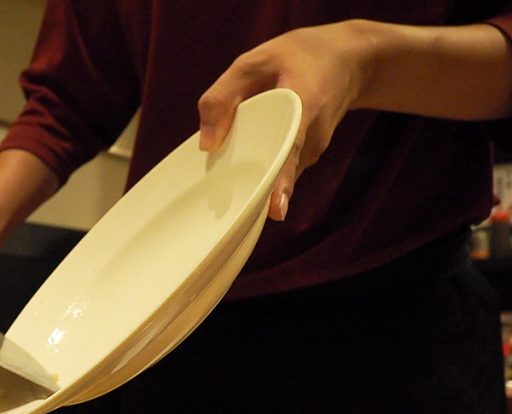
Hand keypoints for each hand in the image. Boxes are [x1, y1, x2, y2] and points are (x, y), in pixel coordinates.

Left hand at [197, 21, 366, 220]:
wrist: (345, 60)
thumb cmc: (295, 58)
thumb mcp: (254, 62)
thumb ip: (223, 96)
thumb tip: (206, 144)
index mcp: (305, 103)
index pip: (292, 146)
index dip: (282, 178)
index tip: (275, 208)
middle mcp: (314, 135)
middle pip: (281, 172)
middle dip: (257, 193)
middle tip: (231, 216)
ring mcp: (313, 151)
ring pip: (278, 176)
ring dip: (254, 184)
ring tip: (226, 199)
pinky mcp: (306, 158)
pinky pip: (279, 172)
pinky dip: (259, 174)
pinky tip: (240, 176)